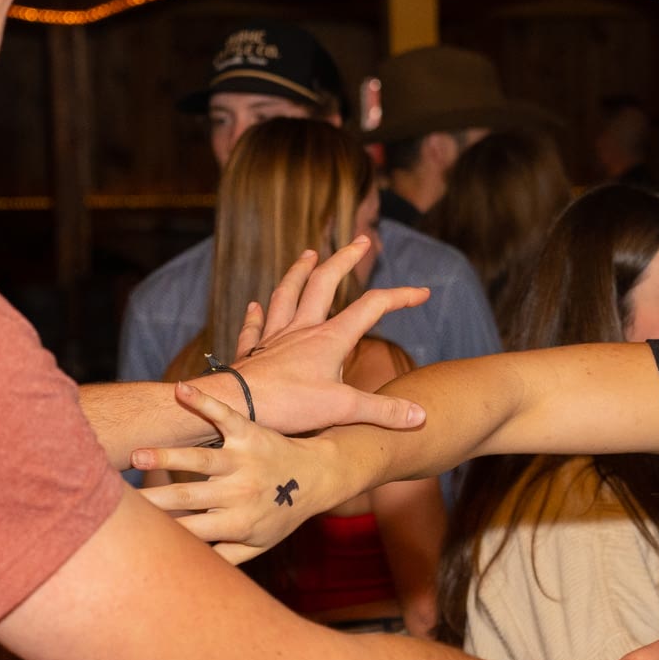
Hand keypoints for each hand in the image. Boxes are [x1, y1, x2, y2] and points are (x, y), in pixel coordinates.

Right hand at [136, 380, 364, 562]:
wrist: (320, 477)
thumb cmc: (282, 514)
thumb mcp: (258, 545)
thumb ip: (222, 557)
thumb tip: (185, 570)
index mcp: (239, 523)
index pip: (191, 531)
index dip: (162, 531)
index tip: (130, 532)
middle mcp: (241, 492)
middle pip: (189, 497)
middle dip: (154, 499)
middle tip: (116, 500)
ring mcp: (246, 460)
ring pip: (202, 459)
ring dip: (168, 456)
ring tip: (136, 455)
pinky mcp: (251, 432)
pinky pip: (225, 415)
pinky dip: (203, 401)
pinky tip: (179, 390)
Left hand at [228, 239, 431, 437]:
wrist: (236, 407)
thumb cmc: (288, 406)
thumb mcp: (344, 411)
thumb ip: (383, 411)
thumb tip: (421, 416)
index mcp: (330, 339)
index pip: (372, 307)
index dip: (400, 296)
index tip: (422, 292)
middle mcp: (302, 330)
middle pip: (326, 283)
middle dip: (346, 260)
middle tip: (361, 242)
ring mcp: (274, 338)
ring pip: (288, 294)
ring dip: (300, 272)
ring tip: (308, 254)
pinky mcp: (252, 353)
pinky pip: (254, 327)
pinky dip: (256, 314)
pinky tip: (255, 305)